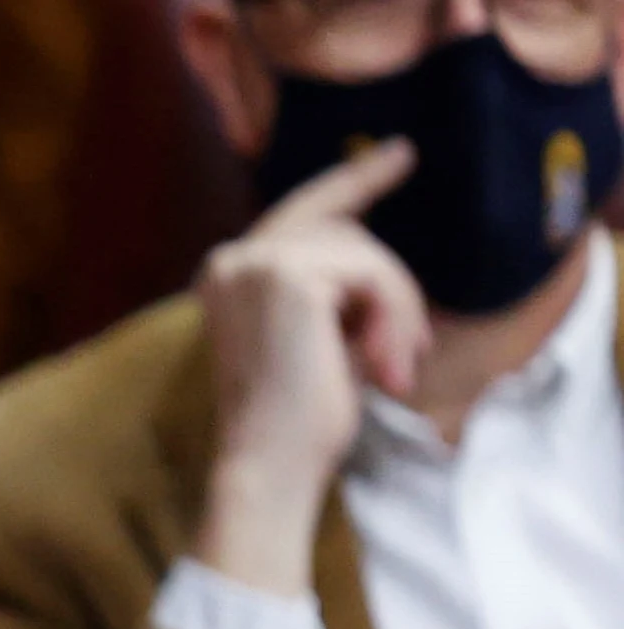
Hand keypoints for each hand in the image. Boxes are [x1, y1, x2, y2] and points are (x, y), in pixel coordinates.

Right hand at [190, 138, 426, 600]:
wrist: (268, 464)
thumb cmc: (293, 419)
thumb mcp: (313, 335)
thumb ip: (330, 287)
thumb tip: (381, 262)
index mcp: (228, 274)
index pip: (304, 209)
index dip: (357, 178)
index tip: (402, 153)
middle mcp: (233, 258)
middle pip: (345, 229)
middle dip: (390, 286)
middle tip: (411, 351)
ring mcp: (258, 263)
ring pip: (366, 253)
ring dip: (396, 312)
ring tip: (394, 369)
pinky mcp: (291, 277)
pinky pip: (374, 274)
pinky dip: (394, 320)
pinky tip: (385, 367)